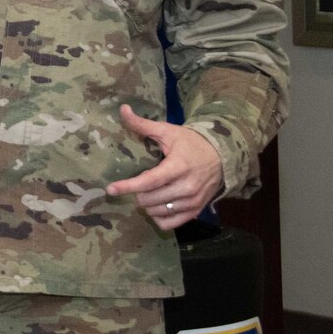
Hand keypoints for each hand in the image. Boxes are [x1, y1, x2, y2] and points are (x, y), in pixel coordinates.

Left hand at [105, 104, 221, 230]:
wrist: (221, 156)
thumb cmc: (190, 143)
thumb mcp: (167, 131)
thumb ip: (143, 124)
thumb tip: (123, 109)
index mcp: (178, 166)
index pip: (150, 181)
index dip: (128, 186)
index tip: (110, 189)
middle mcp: (187, 187)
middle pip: (150, 199)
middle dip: (137, 192)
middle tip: (139, 182)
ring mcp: (193, 201)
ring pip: (158, 211)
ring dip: (147, 204)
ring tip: (148, 192)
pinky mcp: (196, 211)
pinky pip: (170, 223)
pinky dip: (158, 217)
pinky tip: (156, 206)